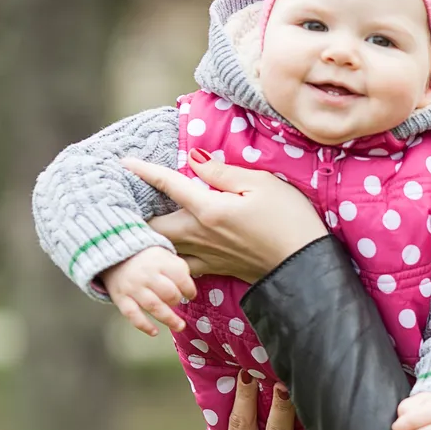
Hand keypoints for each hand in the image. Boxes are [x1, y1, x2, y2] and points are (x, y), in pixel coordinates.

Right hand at [100, 248, 197, 336]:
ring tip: (180, 326)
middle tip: (178, 302)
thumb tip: (189, 289)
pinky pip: (132, 315)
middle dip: (177, 301)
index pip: (180, 277)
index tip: (191, 295)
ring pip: (153, 306)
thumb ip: (178, 268)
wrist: (115, 259)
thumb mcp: (164, 255)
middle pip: (168, 293)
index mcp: (159, 262)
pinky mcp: (121, 299)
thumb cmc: (147, 260)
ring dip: (169, 319)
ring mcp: (133, 288)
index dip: (189, 289)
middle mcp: (146, 275)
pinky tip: (155, 332)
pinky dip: (144, 325)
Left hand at [123, 151, 326, 283]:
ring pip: (164, 250)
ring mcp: (207, 256)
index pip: (170, 185)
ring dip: (149, 240)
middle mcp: (201, 235)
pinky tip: (169, 255)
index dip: (146, 171)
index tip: (125, 162)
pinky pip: (182, 267)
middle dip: (135, 216)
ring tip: (139, 230)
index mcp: (209, 209)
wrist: (305, 265)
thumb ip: (223, 173)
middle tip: (126, 204)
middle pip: (154, 227)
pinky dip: (168, 261)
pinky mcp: (218, 270)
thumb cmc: (290, 220)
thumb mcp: (262, 184)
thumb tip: (194, 160)